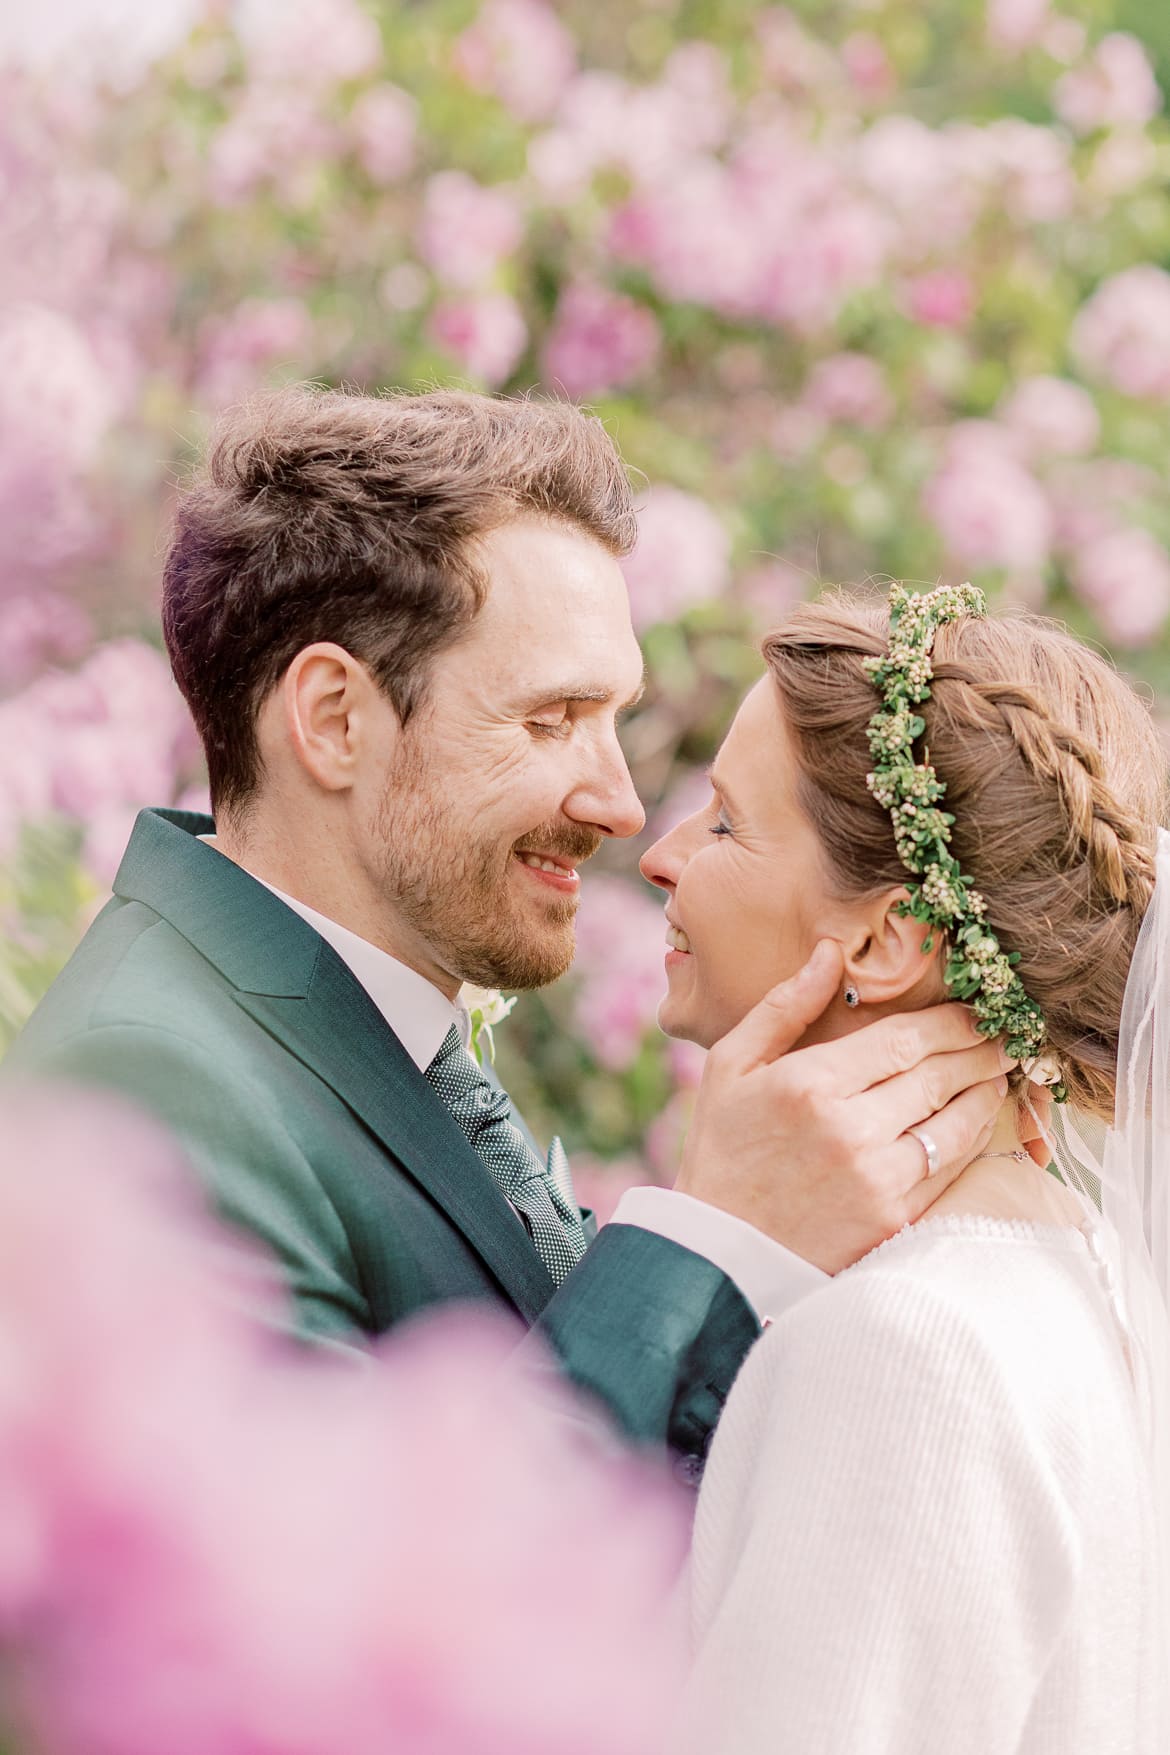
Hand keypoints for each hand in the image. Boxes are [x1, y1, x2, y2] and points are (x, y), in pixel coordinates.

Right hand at [676, 940, 1013, 1273]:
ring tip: (998, 1073)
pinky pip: (949, 1171)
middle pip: (938, 1077)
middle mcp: (849, 1130)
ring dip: (985, 1094)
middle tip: (1003, 1034)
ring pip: (955, 1125)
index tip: (972, 1010)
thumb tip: (831, 953)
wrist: (720, 1253)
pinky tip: (977, 1122)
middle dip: (979, 1050)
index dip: (948, 1022)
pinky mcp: (892, 1220)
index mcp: (809, 1084)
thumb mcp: (730, 1065)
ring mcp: (876, 1180)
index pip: (904, 1040)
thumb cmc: (722, 1150)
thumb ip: (784, 1006)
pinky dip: (971, 1141)